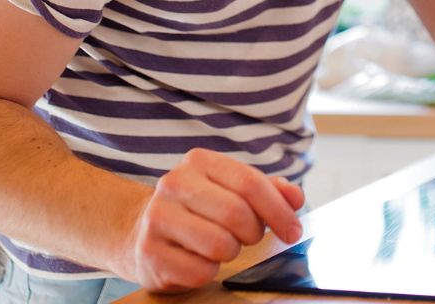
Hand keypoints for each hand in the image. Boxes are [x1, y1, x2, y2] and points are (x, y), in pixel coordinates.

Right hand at [119, 148, 304, 291]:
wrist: (139, 231)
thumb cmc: (199, 209)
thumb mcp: (232, 189)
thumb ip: (268, 190)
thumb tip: (295, 197)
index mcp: (199, 162)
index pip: (250, 183)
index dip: (279, 210)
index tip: (293, 231)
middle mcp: (174, 184)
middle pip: (236, 214)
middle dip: (254, 233)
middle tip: (250, 238)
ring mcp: (157, 218)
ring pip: (220, 245)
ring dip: (231, 252)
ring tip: (222, 246)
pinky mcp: (149, 253)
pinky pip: (200, 271)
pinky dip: (209, 271)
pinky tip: (199, 259)